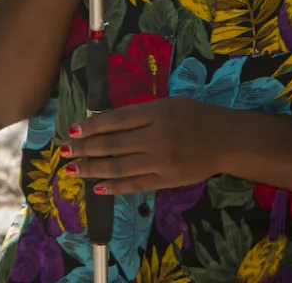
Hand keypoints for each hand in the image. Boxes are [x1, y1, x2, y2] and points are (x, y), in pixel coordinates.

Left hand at [60, 97, 223, 194]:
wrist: (226, 141)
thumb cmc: (194, 116)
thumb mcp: (168, 104)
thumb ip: (140, 113)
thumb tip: (105, 122)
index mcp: (157, 113)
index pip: (116, 120)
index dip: (92, 125)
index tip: (72, 130)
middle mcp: (157, 137)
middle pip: (113, 145)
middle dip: (85, 149)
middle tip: (64, 152)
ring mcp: (162, 162)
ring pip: (120, 167)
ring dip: (94, 169)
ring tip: (74, 170)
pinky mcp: (167, 181)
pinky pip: (136, 185)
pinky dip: (115, 187)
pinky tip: (98, 186)